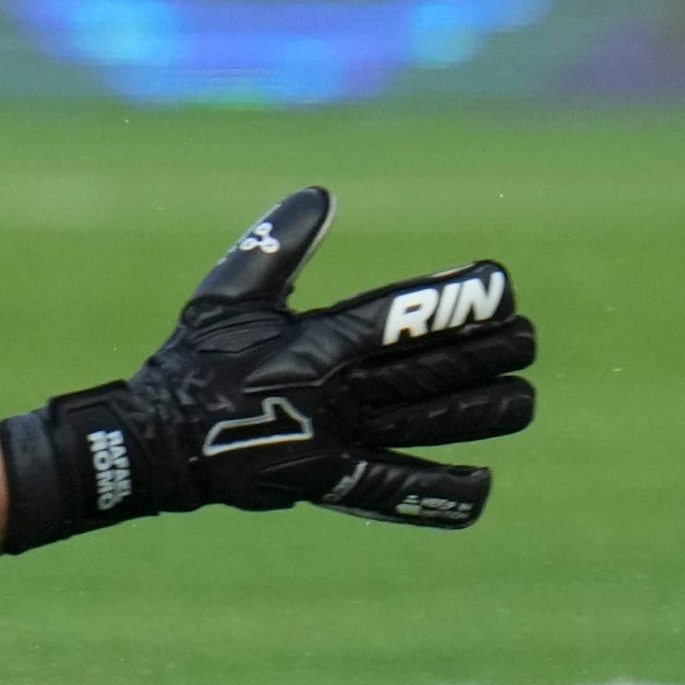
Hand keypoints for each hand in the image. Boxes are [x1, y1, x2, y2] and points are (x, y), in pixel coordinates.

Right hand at [0, 186, 539, 540]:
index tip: (500, 282)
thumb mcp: (228, 295)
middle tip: (528, 337)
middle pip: (429, 373)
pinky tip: (484, 483)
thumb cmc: (194, 360)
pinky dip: (441, 491)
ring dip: (482, 412)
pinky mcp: (330, 483)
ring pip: (428, 426)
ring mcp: (336, 444)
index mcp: (313, 345)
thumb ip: (275, 246)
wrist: (156, 444)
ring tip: (524, 398)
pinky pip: (396, 489)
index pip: (399, 320)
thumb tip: (320, 194)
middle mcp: (334, 396)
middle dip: (487, 352)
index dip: (455, 301)